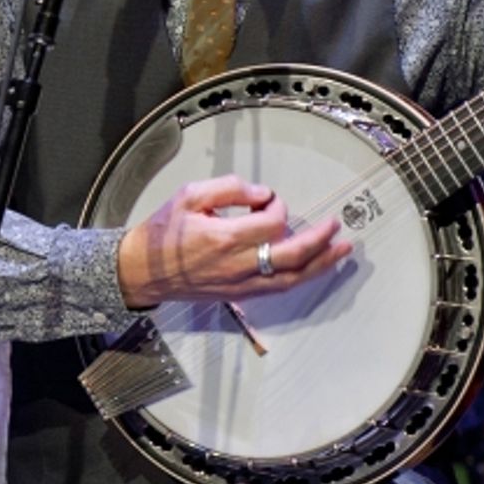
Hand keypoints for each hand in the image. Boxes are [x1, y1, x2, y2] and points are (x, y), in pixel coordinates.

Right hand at [116, 174, 351, 307]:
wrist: (141, 272)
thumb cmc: (163, 234)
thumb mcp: (190, 196)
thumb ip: (229, 189)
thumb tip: (261, 193)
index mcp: (225, 237)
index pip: (271, 222)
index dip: (278, 207)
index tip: (268, 201)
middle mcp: (237, 264)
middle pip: (292, 255)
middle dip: (319, 240)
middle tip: (336, 226)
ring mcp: (240, 284)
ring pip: (291, 278)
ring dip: (320, 264)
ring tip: (342, 251)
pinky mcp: (239, 295)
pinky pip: (278, 289)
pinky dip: (301, 278)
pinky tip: (315, 269)